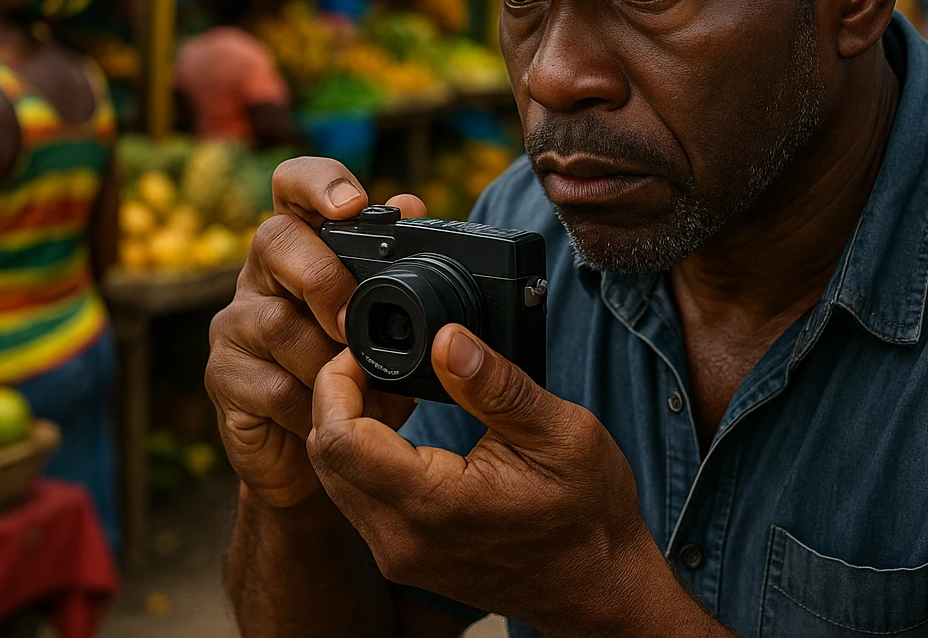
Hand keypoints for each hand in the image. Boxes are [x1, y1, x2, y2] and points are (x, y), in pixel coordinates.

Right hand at [205, 157, 424, 507]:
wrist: (313, 461)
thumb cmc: (355, 378)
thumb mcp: (388, 325)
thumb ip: (395, 270)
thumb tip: (411, 202)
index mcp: (302, 248)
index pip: (293, 186)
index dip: (318, 182)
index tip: (351, 204)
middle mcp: (261, 276)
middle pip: (274, 240)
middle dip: (322, 279)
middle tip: (353, 323)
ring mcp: (235, 326)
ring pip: (273, 322)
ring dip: (325, 359)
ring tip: (358, 386)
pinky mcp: (223, 378)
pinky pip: (267, 385)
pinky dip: (309, 405)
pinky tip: (330, 417)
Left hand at [306, 324, 677, 635]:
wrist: (601, 591)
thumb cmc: (590, 516)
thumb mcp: (561, 432)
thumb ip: (495, 384)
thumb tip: (446, 337)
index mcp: (435, 505)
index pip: (339, 438)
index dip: (338, 381)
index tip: (366, 350)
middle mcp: (402, 539)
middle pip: (325, 456)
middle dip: (338, 397)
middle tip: (379, 362)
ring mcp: (399, 555)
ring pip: (334, 479)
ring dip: (349, 427)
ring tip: (394, 389)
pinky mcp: (403, 558)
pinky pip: (356, 499)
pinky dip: (363, 456)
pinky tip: (402, 428)